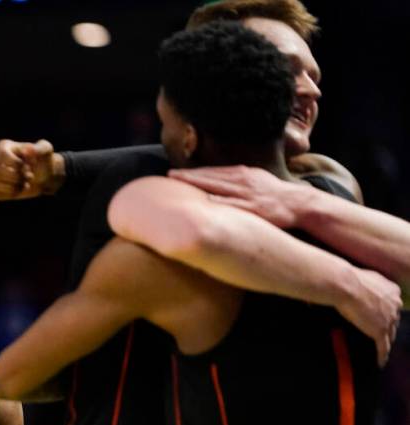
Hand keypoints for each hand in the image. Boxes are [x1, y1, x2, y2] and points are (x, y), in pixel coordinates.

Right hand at [0, 139, 63, 199]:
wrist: (43, 176)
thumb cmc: (43, 160)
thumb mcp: (46, 150)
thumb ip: (39, 148)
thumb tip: (27, 149)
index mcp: (3, 146)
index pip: (2, 156)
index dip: (17, 165)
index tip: (28, 166)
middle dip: (17, 177)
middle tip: (29, 176)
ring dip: (15, 186)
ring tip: (24, 182)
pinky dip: (11, 193)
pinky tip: (19, 189)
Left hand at [168, 166, 311, 228]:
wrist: (299, 203)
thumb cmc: (274, 194)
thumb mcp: (255, 179)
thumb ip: (236, 180)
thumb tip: (217, 182)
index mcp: (242, 173)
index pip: (212, 171)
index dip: (192, 172)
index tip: (174, 173)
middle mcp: (242, 180)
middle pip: (210, 176)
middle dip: (188, 176)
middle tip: (168, 175)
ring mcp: (247, 194)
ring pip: (217, 186)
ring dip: (197, 184)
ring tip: (178, 183)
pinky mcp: (253, 208)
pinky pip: (232, 205)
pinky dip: (217, 202)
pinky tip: (203, 201)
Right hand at [336, 267, 401, 366]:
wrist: (346, 285)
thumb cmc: (350, 279)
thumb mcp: (367, 278)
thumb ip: (372, 285)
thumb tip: (364, 287)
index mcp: (393, 292)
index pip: (393, 306)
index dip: (388, 314)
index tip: (383, 318)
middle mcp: (395, 305)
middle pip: (394, 321)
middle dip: (388, 328)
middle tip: (382, 335)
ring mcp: (389, 319)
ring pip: (390, 335)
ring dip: (386, 342)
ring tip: (382, 350)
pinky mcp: (380, 331)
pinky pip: (383, 347)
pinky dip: (382, 355)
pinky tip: (380, 362)